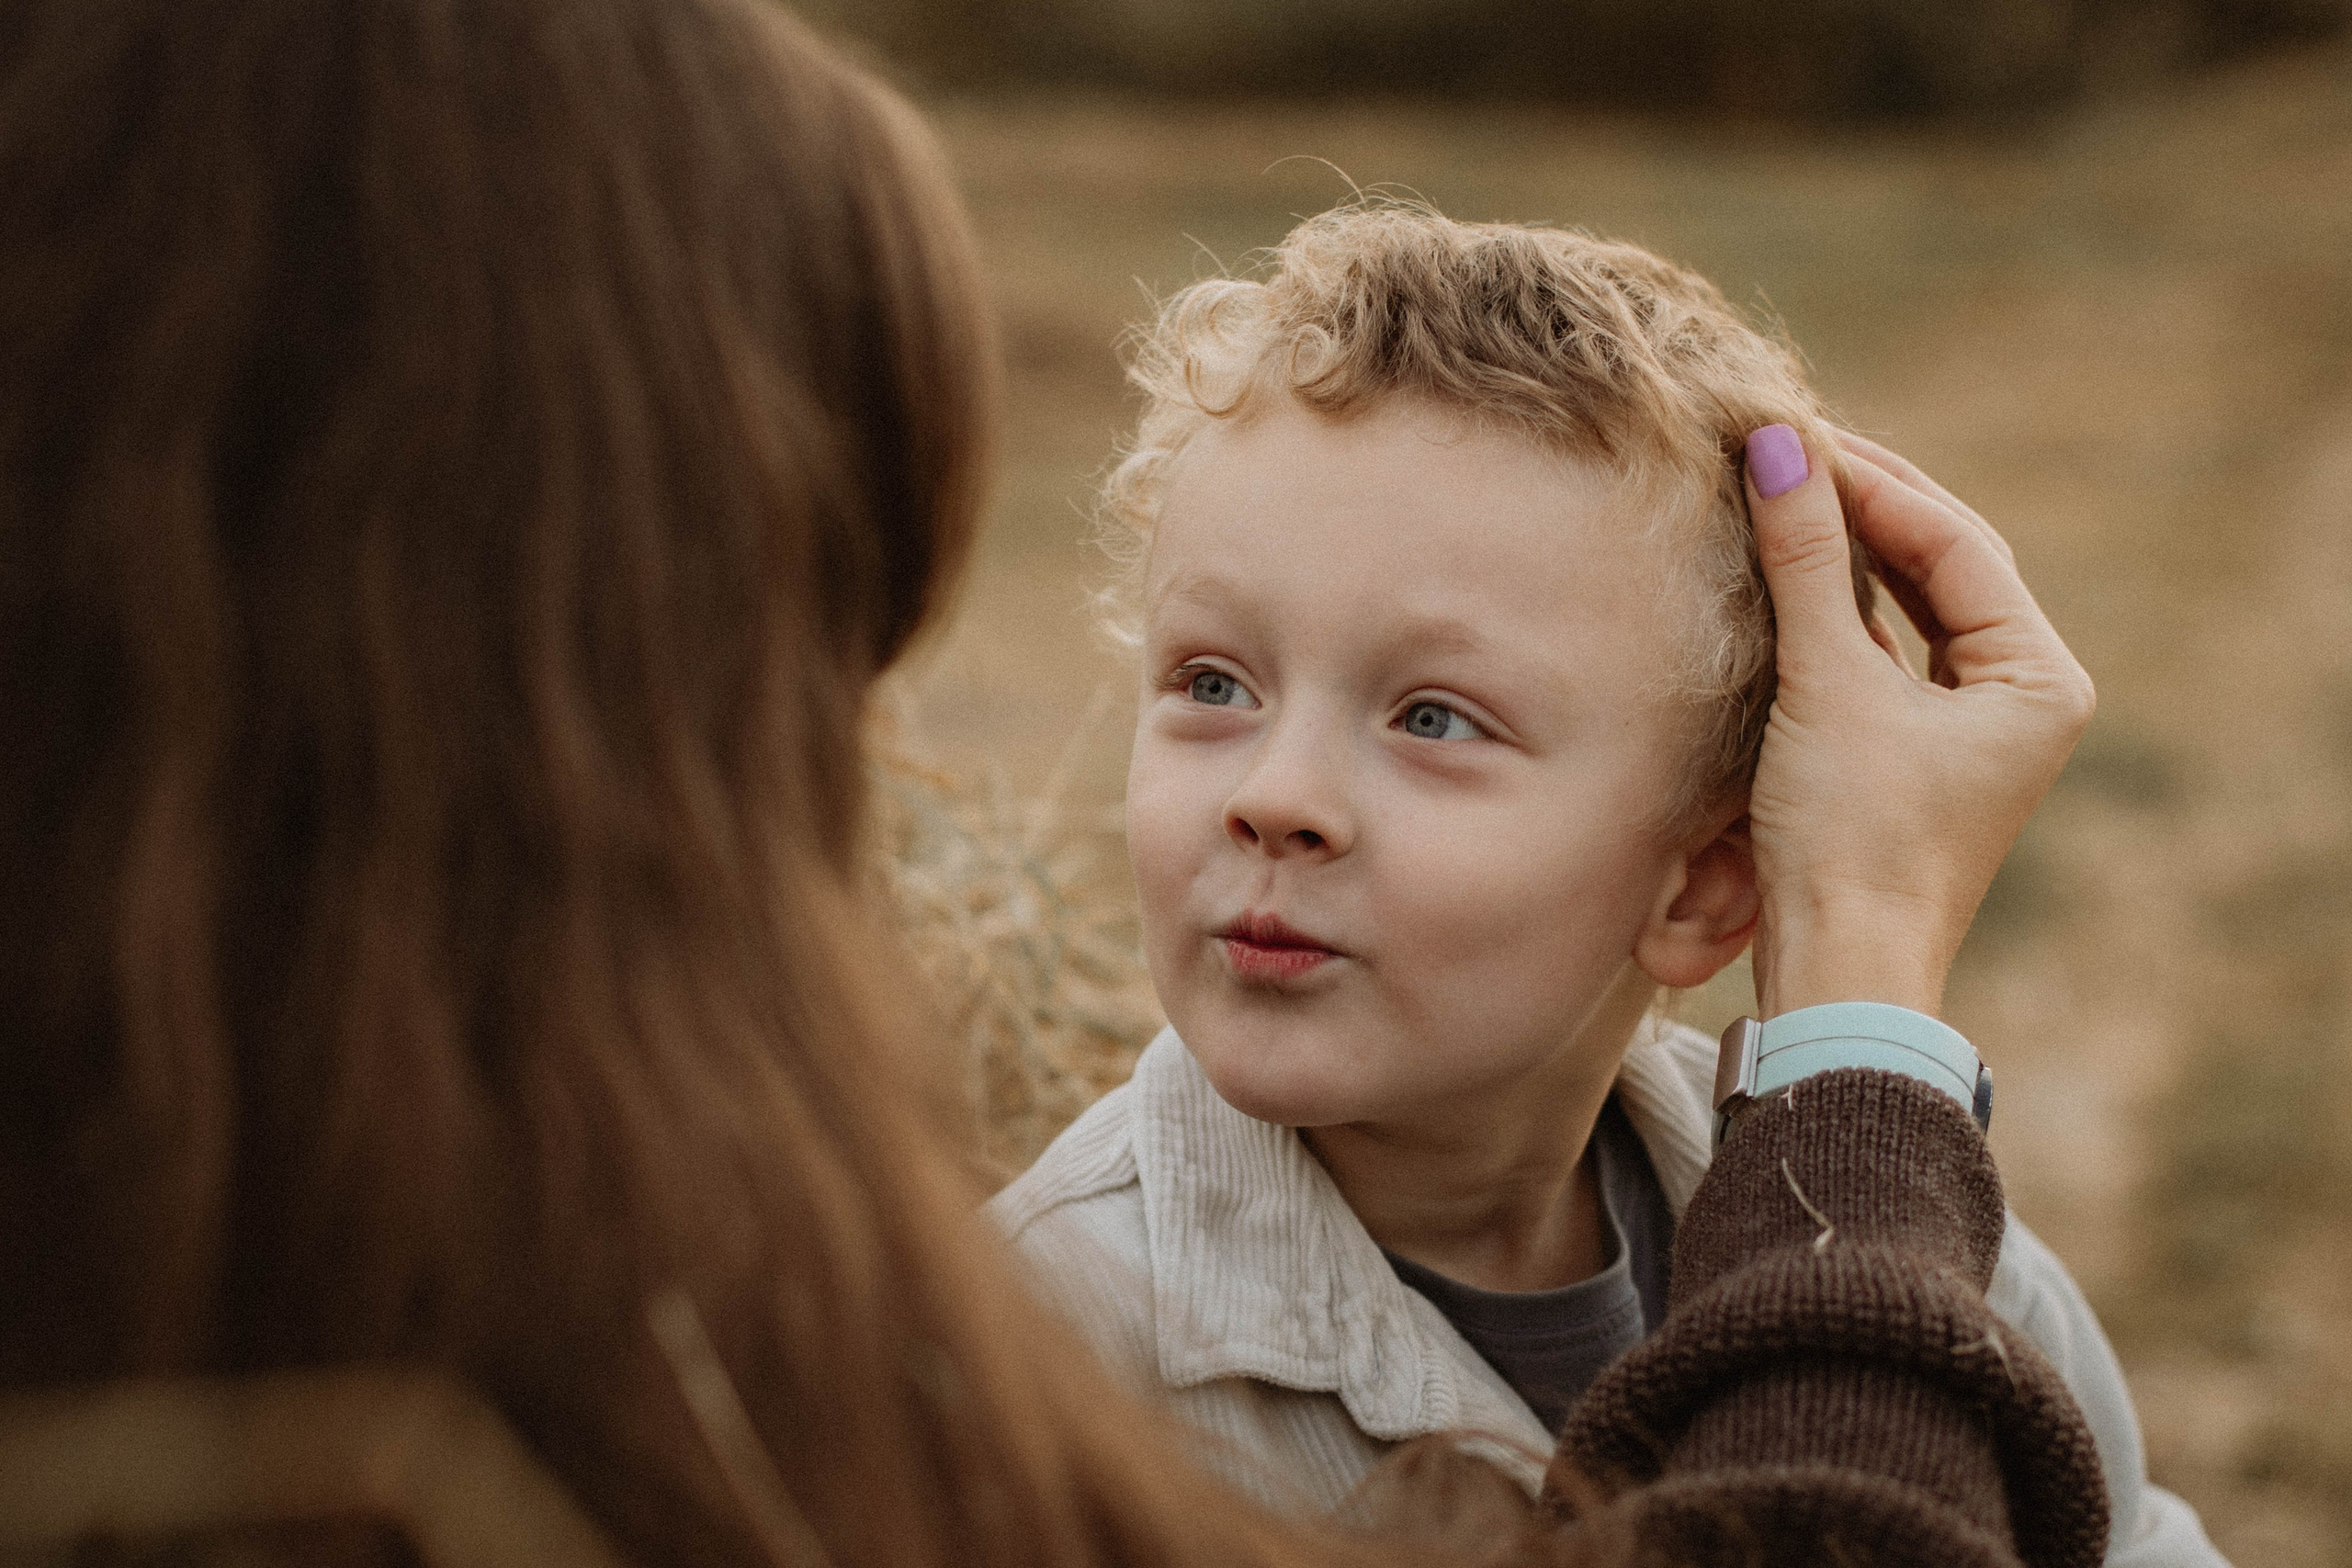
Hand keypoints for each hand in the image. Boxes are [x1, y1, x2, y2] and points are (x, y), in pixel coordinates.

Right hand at [1742, 426, 2094, 1018]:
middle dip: (1866, 506)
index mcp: (2040, 678)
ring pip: (1915, 606)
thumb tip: (1778, 444)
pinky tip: (1794, 572)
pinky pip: (1887, 652)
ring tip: (1786, 494)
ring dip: (1853, 551)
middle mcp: (2022, 698)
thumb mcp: (1828, 682)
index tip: (1795, 437)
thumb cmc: (1850, 837)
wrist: (1838, 968)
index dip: (1873, 482)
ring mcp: (1973, 730)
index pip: (1957, 542)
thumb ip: (1807, 558)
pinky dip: (1843, 607)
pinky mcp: (1918, 754)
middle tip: (1788, 449)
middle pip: (1945, 566)